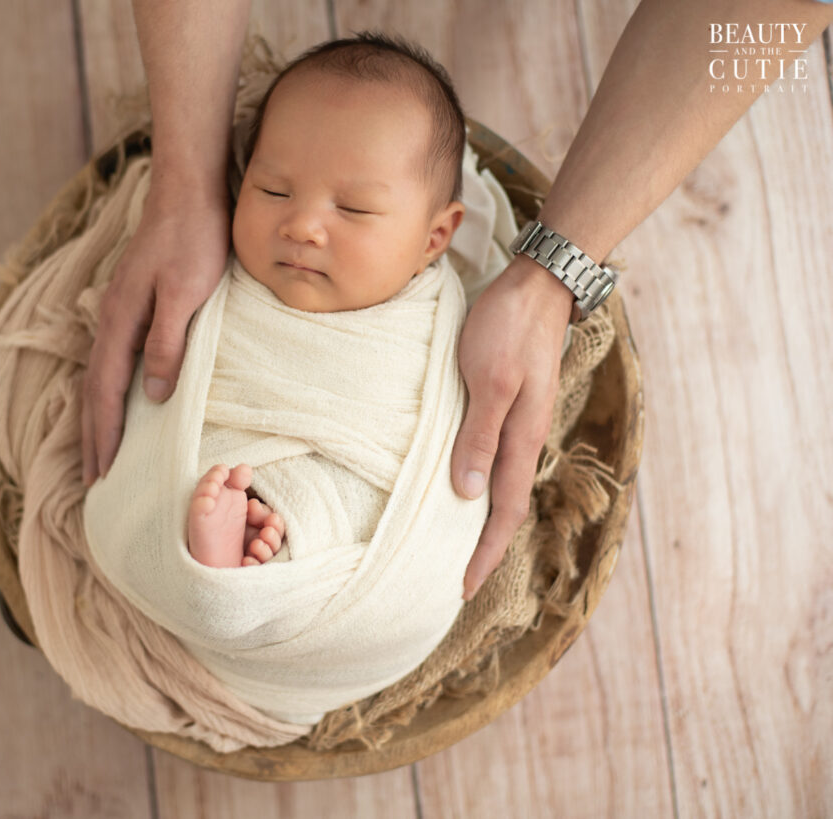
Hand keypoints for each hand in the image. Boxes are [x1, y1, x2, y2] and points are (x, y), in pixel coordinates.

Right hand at [81, 168, 229, 486]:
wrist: (188, 190)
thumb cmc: (194, 238)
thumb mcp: (187, 292)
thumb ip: (167, 342)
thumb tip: (152, 395)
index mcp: (120, 321)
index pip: (105, 392)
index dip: (104, 435)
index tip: (102, 474)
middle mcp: (111, 320)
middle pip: (94, 390)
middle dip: (93, 437)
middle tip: (92, 481)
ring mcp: (119, 311)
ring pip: (100, 376)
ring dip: (98, 417)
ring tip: (100, 452)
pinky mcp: (133, 305)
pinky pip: (113, 360)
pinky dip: (109, 391)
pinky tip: (120, 400)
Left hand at [453, 254, 573, 599]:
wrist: (537, 286)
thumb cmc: (508, 328)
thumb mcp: (488, 380)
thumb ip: (478, 436)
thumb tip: (466, 493)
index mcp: (522, 437)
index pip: (504, 511)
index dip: (485, 552)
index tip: (463, 588)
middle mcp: (525, 437)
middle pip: (506, 507)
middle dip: (485, 547)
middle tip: (459, 580)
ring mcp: (520, 422)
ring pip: (502, 485)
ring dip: (483, 519)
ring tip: (458, 544)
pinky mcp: (511, 405)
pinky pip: (497, 459)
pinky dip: (482, 485)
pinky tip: (466, 486)